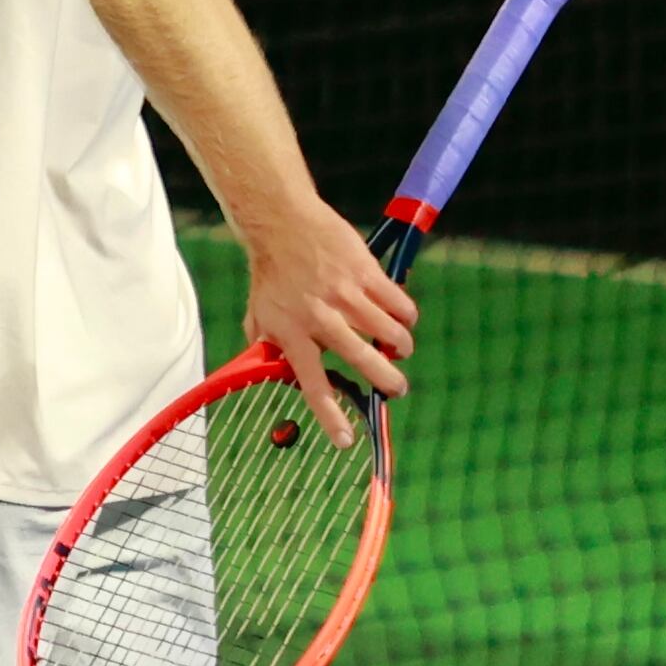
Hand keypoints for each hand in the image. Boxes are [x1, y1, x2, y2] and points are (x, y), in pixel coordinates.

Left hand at [239, 192, 414, 424]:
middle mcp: (320, 318)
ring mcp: (346, 294)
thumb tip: (268, 374)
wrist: (283, 224)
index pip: (312, 383)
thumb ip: (265, 346)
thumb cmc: (270, 274)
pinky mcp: (366, 272)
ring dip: (401, 345)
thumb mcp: (258, 314)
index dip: (330, 415)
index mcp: (291, 334)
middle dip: (388, 380)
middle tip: (397, 388)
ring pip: (389, 332)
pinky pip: (400, 303)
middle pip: (363, 360)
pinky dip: (407, 315)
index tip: (346, 440)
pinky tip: (402, 317)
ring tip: (399, 348)